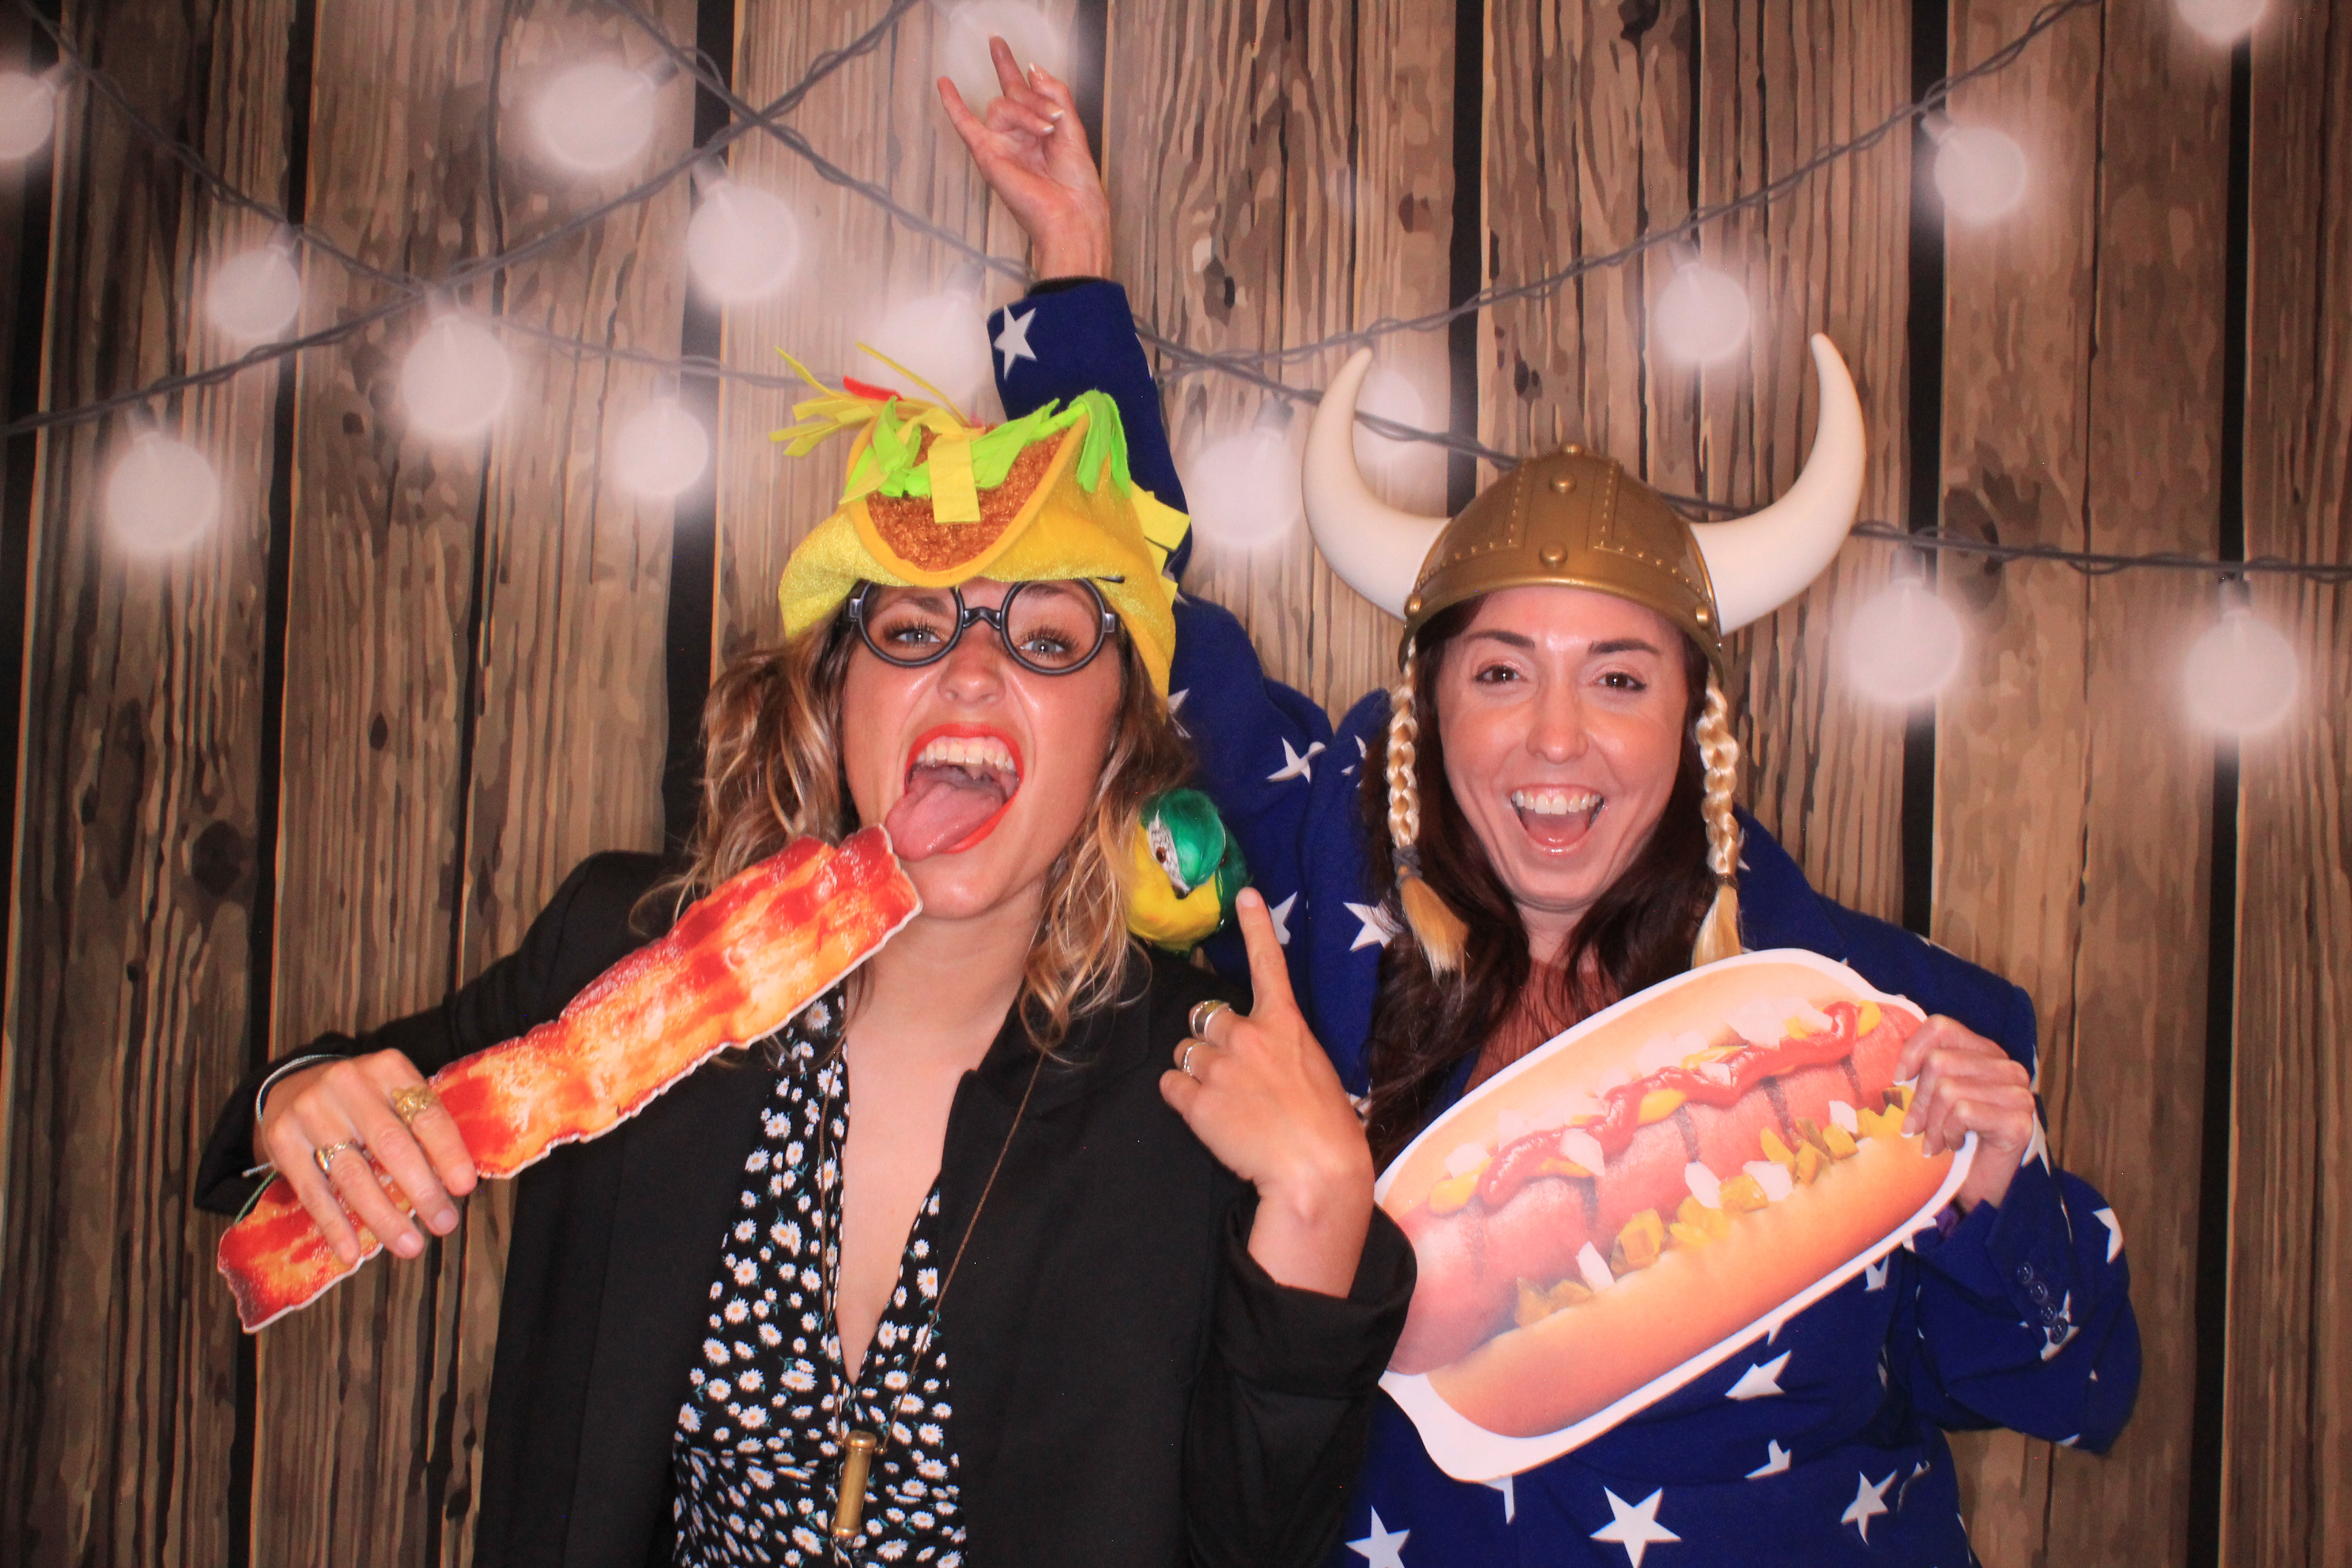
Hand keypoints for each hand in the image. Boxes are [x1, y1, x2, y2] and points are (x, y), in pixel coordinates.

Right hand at [255, 1050, 478, 1264]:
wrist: (294, 1087)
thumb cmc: (363, 1100)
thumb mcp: (394, 1095)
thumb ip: (421, 1127)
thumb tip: (457, 1182)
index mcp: (388, 1069)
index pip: (426, 1114)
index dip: (448, 1152)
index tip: (464, 1186)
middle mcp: (348, 1084)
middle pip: (391, 1145)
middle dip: (422, 1191)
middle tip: (444, 1223)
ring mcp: (312, 1112)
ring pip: (353, 1174)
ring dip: (384, 1216)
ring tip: (410, 1245)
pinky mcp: (283, 1140)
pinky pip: (313, 1191)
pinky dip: (334, 1225)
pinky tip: (351, 1252)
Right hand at [937, 37, 1111, 278]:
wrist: (1070, 211)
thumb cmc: (1076, 182)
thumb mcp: (1073, 127)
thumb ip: (1055, 94)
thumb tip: (1033, 69)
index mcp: (1037, 129)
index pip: (1021, 90)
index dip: (1010, 66)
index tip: (1000, 44)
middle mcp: (1017, 135)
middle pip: (1014, 95)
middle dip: (1036, 100)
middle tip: (1053, 119)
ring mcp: (1001, 143)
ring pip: (1003, 106)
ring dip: (1027, 112)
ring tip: (1046, 131)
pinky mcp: (988, 154)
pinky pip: (965, 125)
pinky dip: (953, 105)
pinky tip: (944, 84)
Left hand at [1161, 889, 1375, 1295]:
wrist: (1314, 1172)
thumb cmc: (1327, 1129)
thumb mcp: (1316, 1072)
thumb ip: (1284, 1050)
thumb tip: (1266, 1053)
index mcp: (1285, 1024)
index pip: (1268, 965)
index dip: (1255, 927)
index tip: (1245, 895)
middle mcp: (1248, 1035)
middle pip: (1207, 1017)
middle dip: (1213, 1040)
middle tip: (1233, 1072)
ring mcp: (1219, 1066)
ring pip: (1186, 1052)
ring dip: (1197, 1071)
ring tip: (1225, 1103)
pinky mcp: (1196, 1100)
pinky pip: (1171, 1084)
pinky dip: (1182, 1098)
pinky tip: (1208, 1118)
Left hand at [1895, 1016, 2037, 1211]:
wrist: (1977, 1191)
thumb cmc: (1951, 1141)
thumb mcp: (1932, 1100)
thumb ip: (1922, 1072)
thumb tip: (1892, 1065)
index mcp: (1986, 1054)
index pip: (1941, 1027)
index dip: (1912, 1050)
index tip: (1899, 1079)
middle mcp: (2008, 1069)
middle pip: (1939, 1062)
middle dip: (1918, 1101)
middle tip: (1915, 1128)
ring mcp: (2018, 1095)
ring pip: (1948, 1089)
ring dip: (1933, 1123)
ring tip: (1937, 1141)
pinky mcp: (2019, 1122)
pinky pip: (1963, 1112)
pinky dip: (1949, 1133)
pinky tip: (1955, 1145)